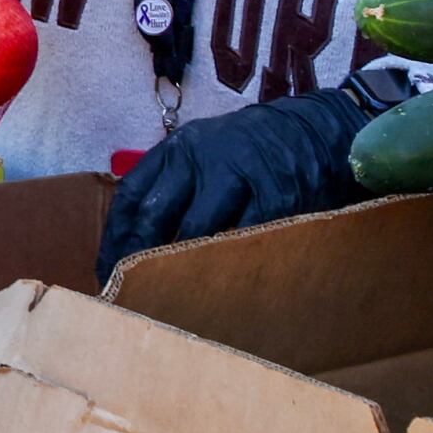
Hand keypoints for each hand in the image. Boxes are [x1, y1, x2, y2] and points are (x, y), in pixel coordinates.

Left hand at [100, 70, 404, 277]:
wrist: (324, 129)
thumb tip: (134, 243)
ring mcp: (243, 176)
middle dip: (137, 262)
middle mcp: (205, 157)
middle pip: (155, 218)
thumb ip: (174, 185)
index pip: (132, 197)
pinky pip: (244, 244)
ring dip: (179, 273)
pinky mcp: (278, 198)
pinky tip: (219, 292)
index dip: (115, 240)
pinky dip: (227, 271)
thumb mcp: (208, 151)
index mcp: (181, 149)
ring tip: (168, 303)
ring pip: (196, 236)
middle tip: (131, 297)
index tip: (107, 273)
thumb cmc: (256, 151)